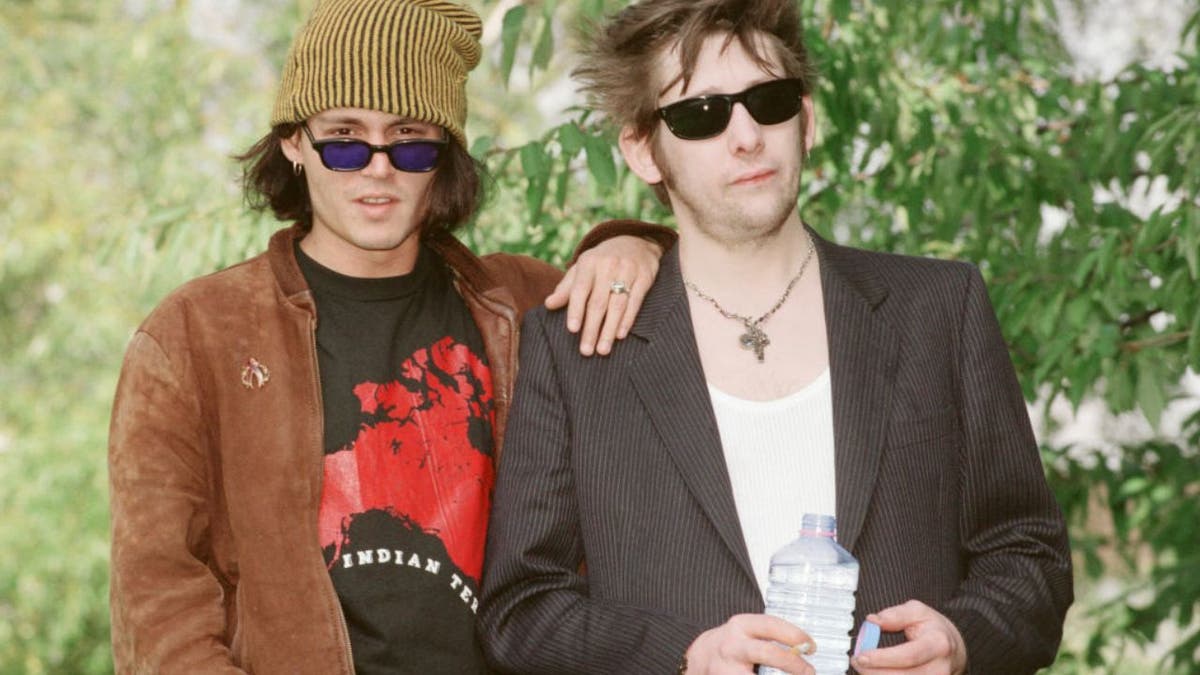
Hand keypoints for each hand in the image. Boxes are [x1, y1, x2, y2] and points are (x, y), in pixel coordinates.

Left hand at [544, 235, 660, 355]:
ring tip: (603, 349)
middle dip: (592, 328)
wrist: (635, 240)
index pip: (579, 290)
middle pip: (598, 302)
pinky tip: (620, 335)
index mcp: (588, 263)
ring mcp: (627, 270)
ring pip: (617, 305)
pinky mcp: (644, 277)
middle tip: (586, 351)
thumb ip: (566, 288)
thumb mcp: (582, 268)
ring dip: (609, 330)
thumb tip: (548, 305)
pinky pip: (635, 302)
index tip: (572, 330)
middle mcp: (607, 266)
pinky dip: (627, 320)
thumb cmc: (602, 260)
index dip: (575, 310)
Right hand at [683, 614, 815, 674]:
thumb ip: (769, 637)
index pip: (772, 625)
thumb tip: (803, 650)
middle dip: (793, 663)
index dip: (795, 635)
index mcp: (741, 626)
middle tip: (809, 671)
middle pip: (768, 653)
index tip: (810, 646)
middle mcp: (733, 646)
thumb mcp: (746, 632)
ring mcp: (726, 668)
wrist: (699, 658)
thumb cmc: (731, 646)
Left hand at [850, 600, 966, 674]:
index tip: (861, 656)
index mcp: (938, 644)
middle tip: (856, 661)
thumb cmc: (934, 630)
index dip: (883, 658)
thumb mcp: (918, 612)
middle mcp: (940, 668)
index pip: (908, 655)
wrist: (955, 651)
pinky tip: (876, 673)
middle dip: (874, 672)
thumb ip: (895, 615)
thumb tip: (873, 621)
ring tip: (865, 667)